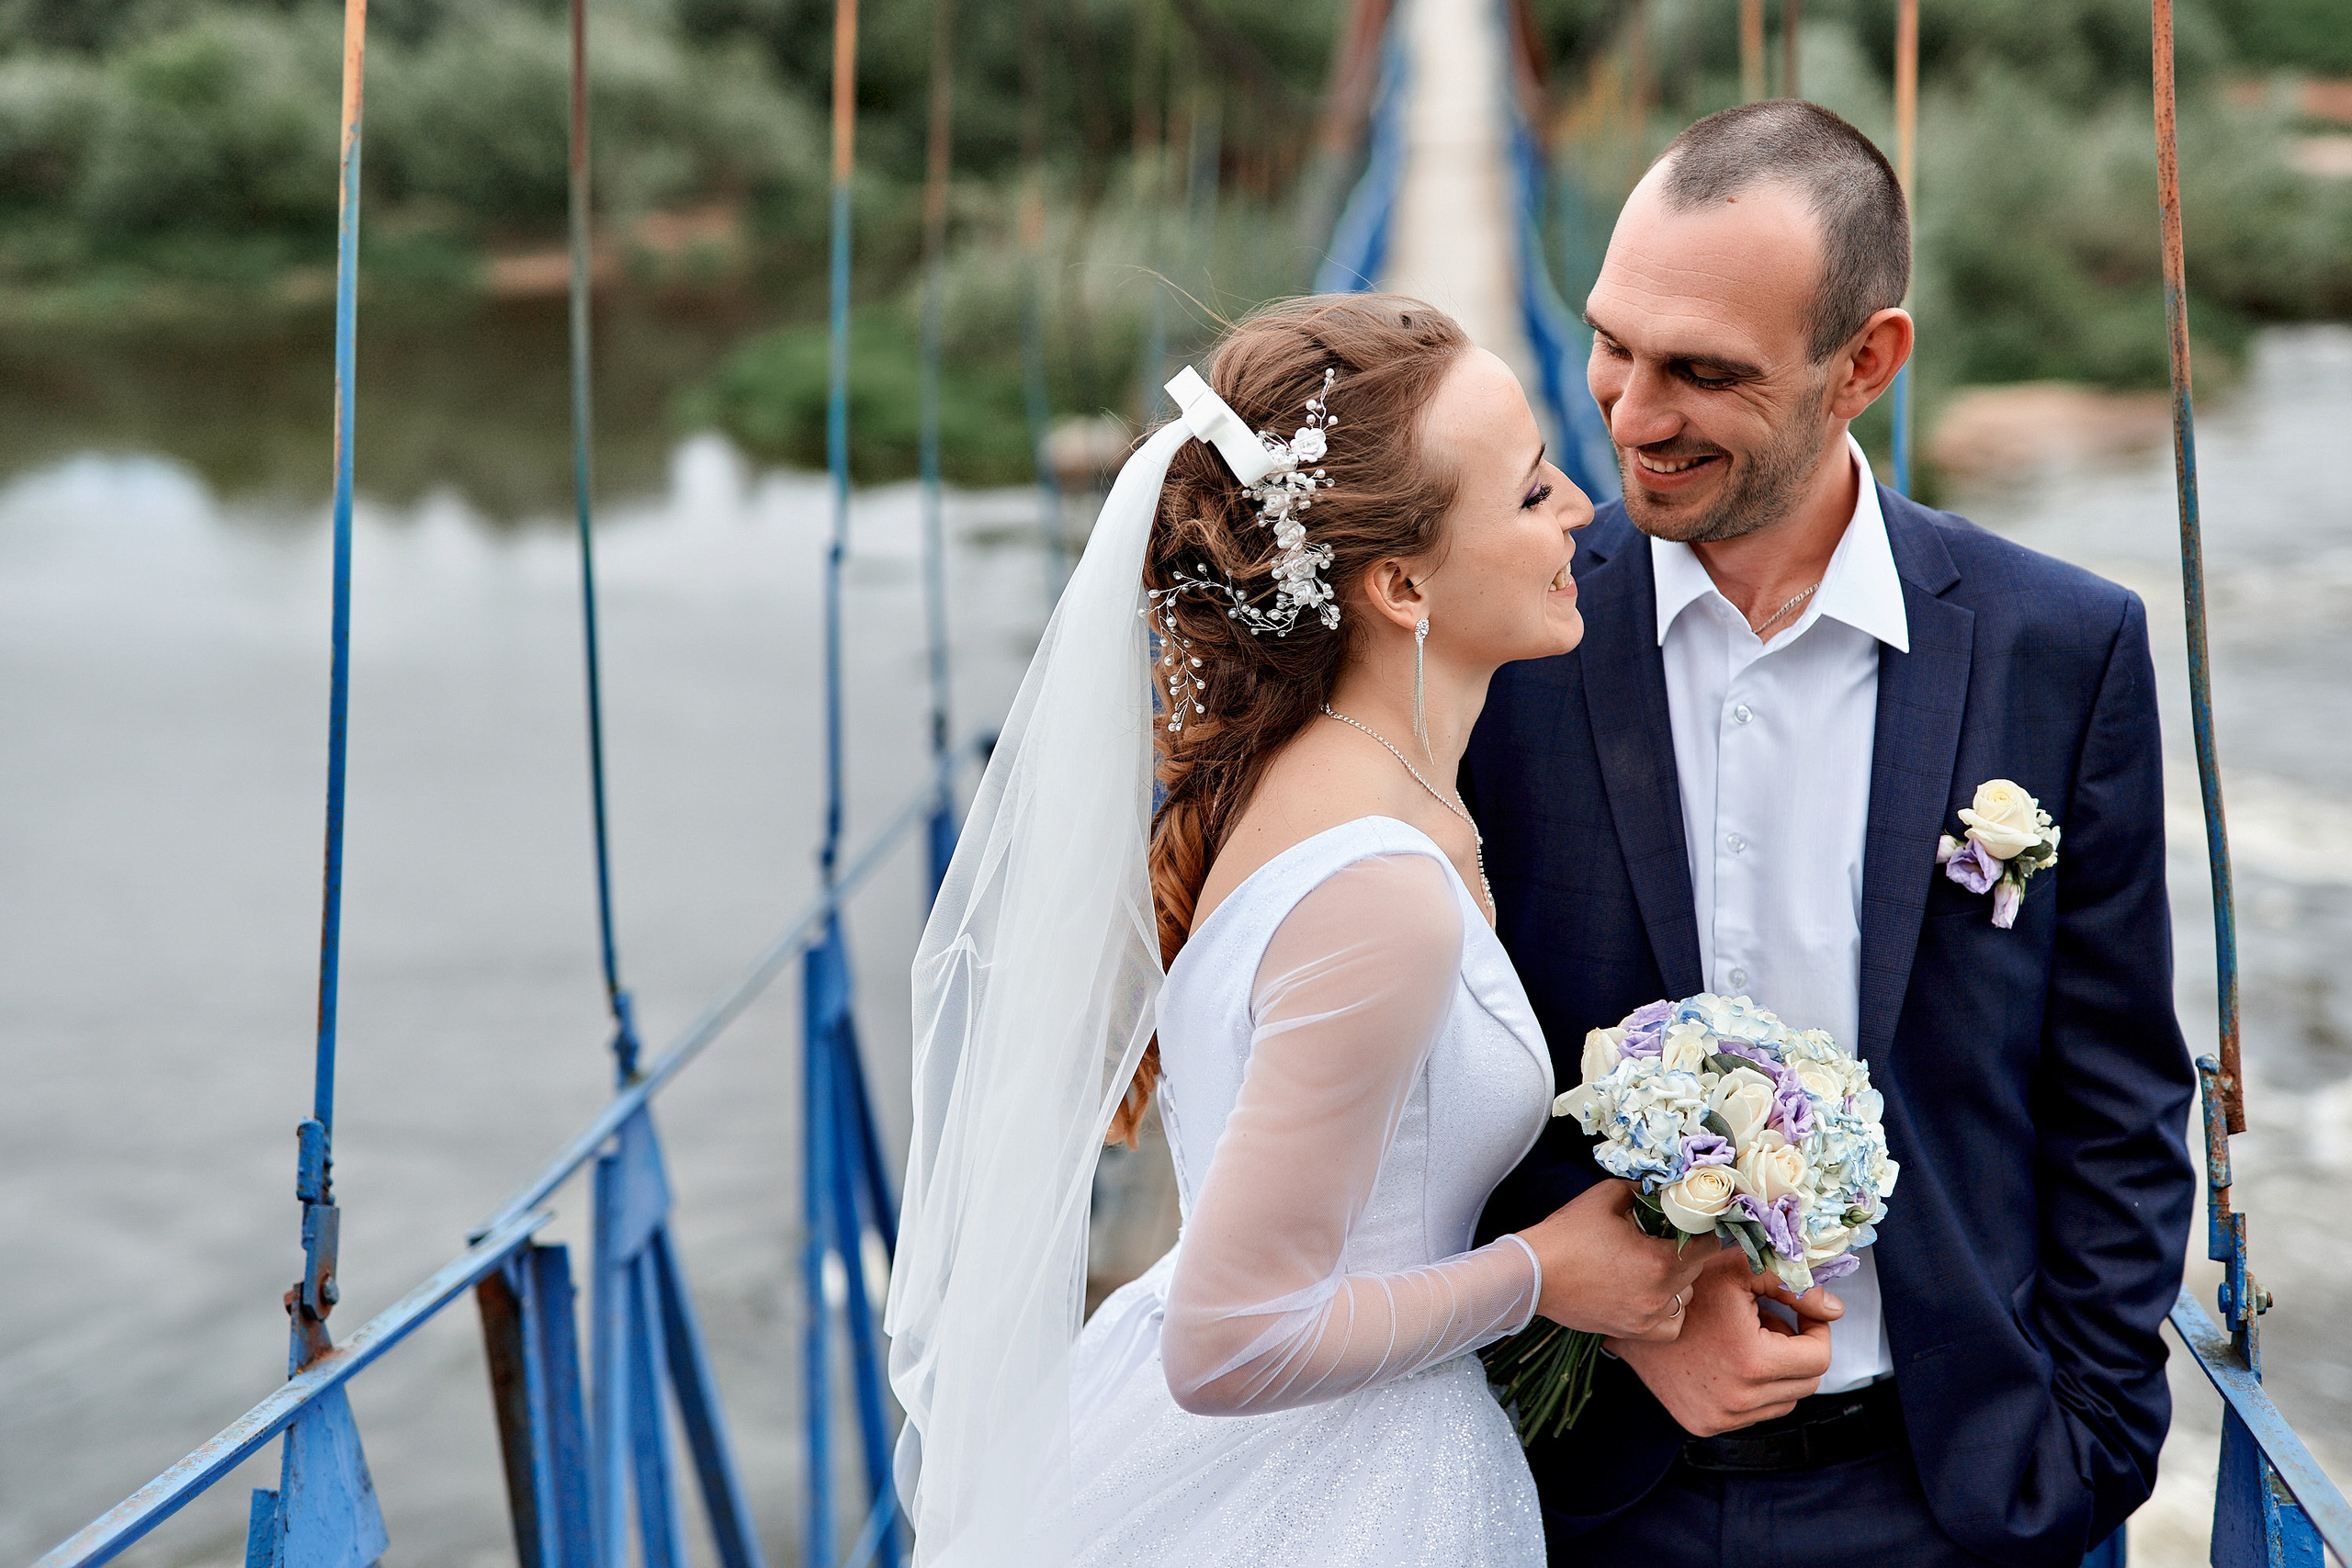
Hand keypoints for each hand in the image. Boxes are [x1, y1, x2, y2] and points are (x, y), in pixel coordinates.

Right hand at [1515, 1181, 1714, 1341]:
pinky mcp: (1631, 1331)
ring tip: (1652, 1264)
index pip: (1707, 1246)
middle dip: (1685, 1250)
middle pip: (1695, 1271)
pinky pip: (1669, 1324)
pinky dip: (1667, 1310)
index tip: (1690, 1221)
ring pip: (1684, 1297)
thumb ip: (1642, 1191)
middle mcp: (1659, 1295)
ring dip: (1677, 1280)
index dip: (1702, 1229)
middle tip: (1664, 1236)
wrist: (1533, 1274)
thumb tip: (1662, 1190)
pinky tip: (1650, 1293)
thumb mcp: (1607, 1196)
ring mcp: (1646, 1317)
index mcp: (1659, 1261)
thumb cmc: (1567, 1234)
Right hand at [1609, 1248, 1841, 1435]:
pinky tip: (1729, 1359)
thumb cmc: (1683, 1290)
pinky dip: (1753, 1388)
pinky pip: (1755, 1412)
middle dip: (1798, 1349)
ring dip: (1777, 1370)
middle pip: (1806, 1382)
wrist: (1628, 1320)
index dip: (1816, 1328)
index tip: (1800, 1311)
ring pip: (1783, 1401)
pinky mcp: (1706, 1425)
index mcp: (1752, 1362)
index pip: (1819, 1357)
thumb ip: (1792, 1285)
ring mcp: (1722, 1418)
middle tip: (1774, 1319)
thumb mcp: (1738, 1271)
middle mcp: (1739, 1400)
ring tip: (1748, 1339)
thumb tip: (1835, 1309)